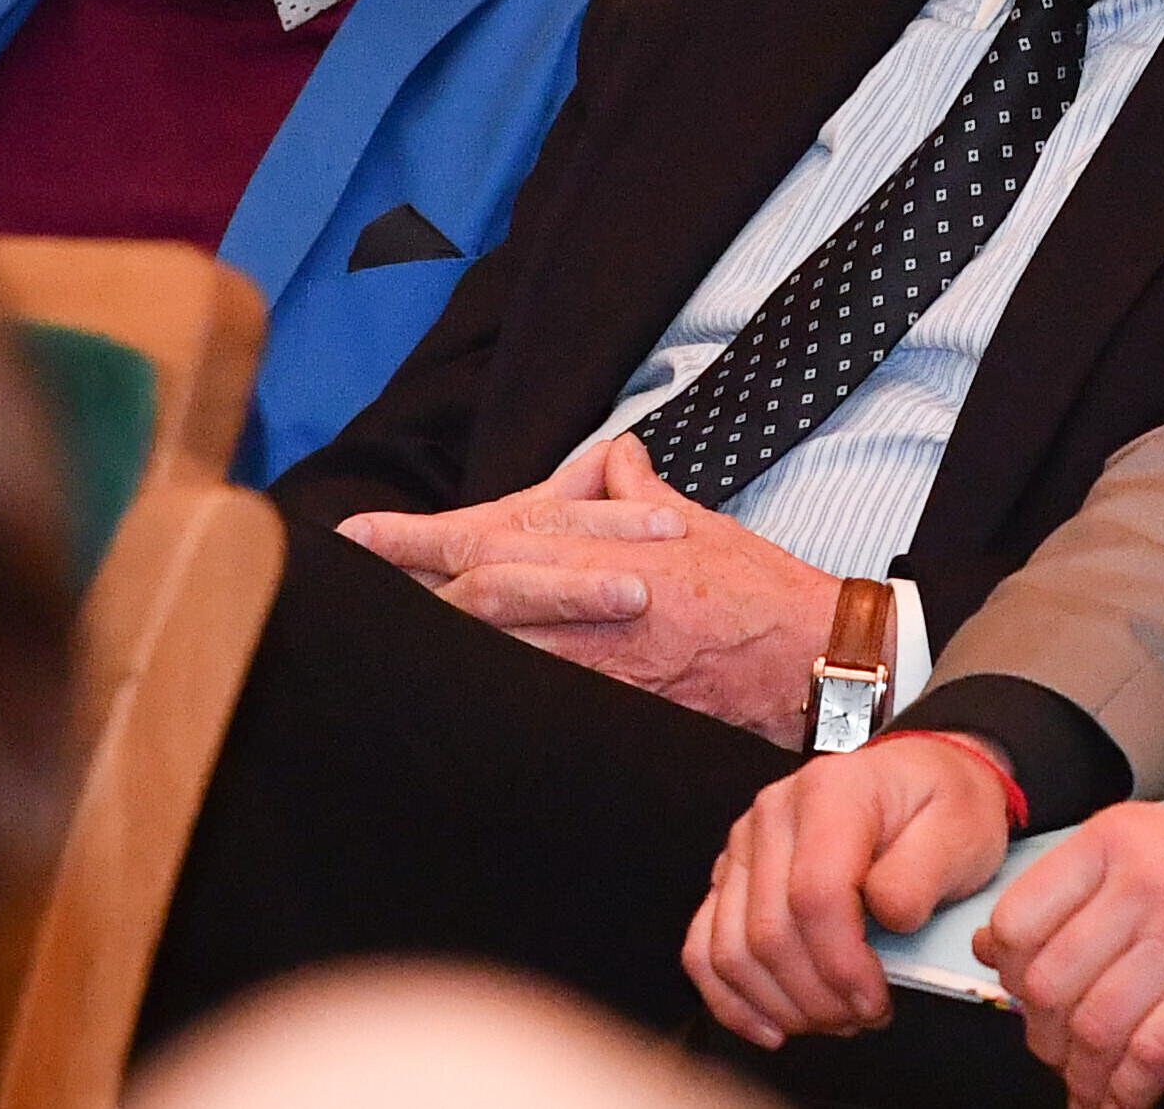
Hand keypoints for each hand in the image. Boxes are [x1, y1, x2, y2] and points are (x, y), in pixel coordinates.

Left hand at [340, 436, 846, 743]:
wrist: (814, 658)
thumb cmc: (758, 589)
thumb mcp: (699, 523)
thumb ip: (638, 493)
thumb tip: (610, 459)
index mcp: (614, 546)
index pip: (500, 532)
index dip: (422, 535)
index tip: (361, 533)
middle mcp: (600, 600)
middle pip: (482, 585)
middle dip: (410, 575)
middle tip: (348, 568)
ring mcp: (604, 659)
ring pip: (500, 641)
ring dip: (437, 632)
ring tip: (377, 628)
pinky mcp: (618, 704)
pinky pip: (541, 691)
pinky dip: (492, 684)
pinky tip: (448, 688)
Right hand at [687, 733, 1016, 1046]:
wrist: (920, 781)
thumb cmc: (942, 805)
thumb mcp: (962, 827)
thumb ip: (922, 872)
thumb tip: (886, 917)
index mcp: (830, 793)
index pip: (815, 895)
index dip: (842, 964)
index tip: (875, 1001)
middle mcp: (774, 814)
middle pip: (769, 932)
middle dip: (817, 996)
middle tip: (863, 1017)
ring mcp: (743, 846)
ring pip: (731, 949)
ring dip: (781, 1005)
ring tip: (833, 1018)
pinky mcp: (730, 877)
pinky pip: (703, 948)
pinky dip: (731, 999)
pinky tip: (772, 1027)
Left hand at [975, 801, 1163, 1108]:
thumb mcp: (1148, 837)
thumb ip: (1074, 886)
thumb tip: (994, 944)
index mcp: (1113, 840)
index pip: (1019, 919)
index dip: (1009, 973)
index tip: (1022, 994)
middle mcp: (1143, 884)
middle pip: (1051, 983)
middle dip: (1043, 1036)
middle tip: (1056, 1051)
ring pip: (1097, 1026)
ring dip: (1083, 1073)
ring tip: (1089, 1083)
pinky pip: (1154, 1053)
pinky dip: (1129, 1091)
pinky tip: (1126, 1099)